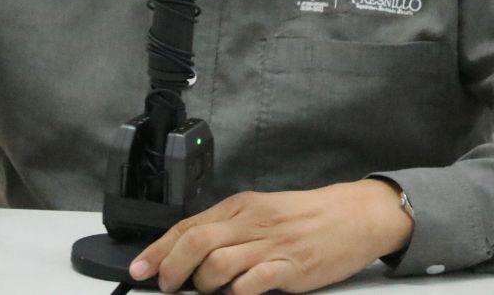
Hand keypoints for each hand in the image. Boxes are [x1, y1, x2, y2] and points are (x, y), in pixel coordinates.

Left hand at [129, 179, 412, 293]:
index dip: (159, 250)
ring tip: (206, 292)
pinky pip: (253, 282)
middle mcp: (250, 222)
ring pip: (218, 264)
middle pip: (196, 244)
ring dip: (203, 284)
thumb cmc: (305, 216)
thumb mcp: (261, 212)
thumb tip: (189, 253)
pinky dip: (236, 292)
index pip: (188, 226)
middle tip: (166, 287)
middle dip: (171, 269)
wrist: (353, 215)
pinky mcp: (290, 267)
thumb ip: (228, 229)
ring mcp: (270, 245)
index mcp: (240, 206)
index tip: (139, 269)